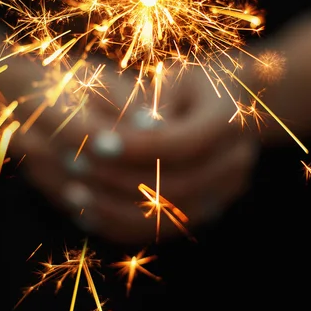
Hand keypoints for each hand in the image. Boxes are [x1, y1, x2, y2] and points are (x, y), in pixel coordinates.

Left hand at [57, 62, 259, 244]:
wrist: (228, 108)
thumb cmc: (191, 86)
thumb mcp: (174, 81)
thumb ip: (152, 104)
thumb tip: (133, 128)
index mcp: (229, 121)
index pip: (180, 143)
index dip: (137, 146)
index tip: (95, 142)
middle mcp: (236, 161)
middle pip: (177, 184)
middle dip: (120, 178)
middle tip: (75, 166)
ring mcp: (226, 191)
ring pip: (170, 215)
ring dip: (117, 208)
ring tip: (74, 193)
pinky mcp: (208, 209)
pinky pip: (165, 229)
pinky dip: (126, 224)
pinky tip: (89, 213)